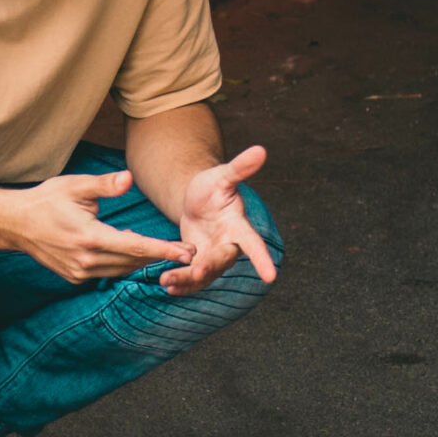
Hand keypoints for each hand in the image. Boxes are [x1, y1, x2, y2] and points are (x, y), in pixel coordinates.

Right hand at [4, 169, 193, 282]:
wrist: (15, 224)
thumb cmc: (46, 200)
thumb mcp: (76, 186)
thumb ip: (105, 185)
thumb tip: (129, 179)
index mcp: (90, 237)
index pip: (135, 247)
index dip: (163, 250)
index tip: (185, 253)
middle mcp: (86, 260)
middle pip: (133, 261)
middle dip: (160, 256)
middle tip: (186, 252)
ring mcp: (80, 272)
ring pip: (122, 269)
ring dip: (141, 260)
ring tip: (162, 250)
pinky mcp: (75, 277)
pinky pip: (108, 272)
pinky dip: (122, 262)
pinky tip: (129, 250)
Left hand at [159, 144, 276, 295]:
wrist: (196, 202)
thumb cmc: (212, 187)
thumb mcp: (222, 176)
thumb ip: (240, 168)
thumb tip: (260, 150)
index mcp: (238, 226)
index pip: (253, 244)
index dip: (262, 259)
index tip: (271, 277)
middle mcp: (228, 245)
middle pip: (222, 262)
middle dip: (208, 268)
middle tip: (195, 273)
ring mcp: (213, 257)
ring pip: (204, 274)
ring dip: (187, 280)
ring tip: (167, 282)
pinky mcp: (197, 263)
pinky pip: (191, 277)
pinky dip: (180, 282)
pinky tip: (166, 286)